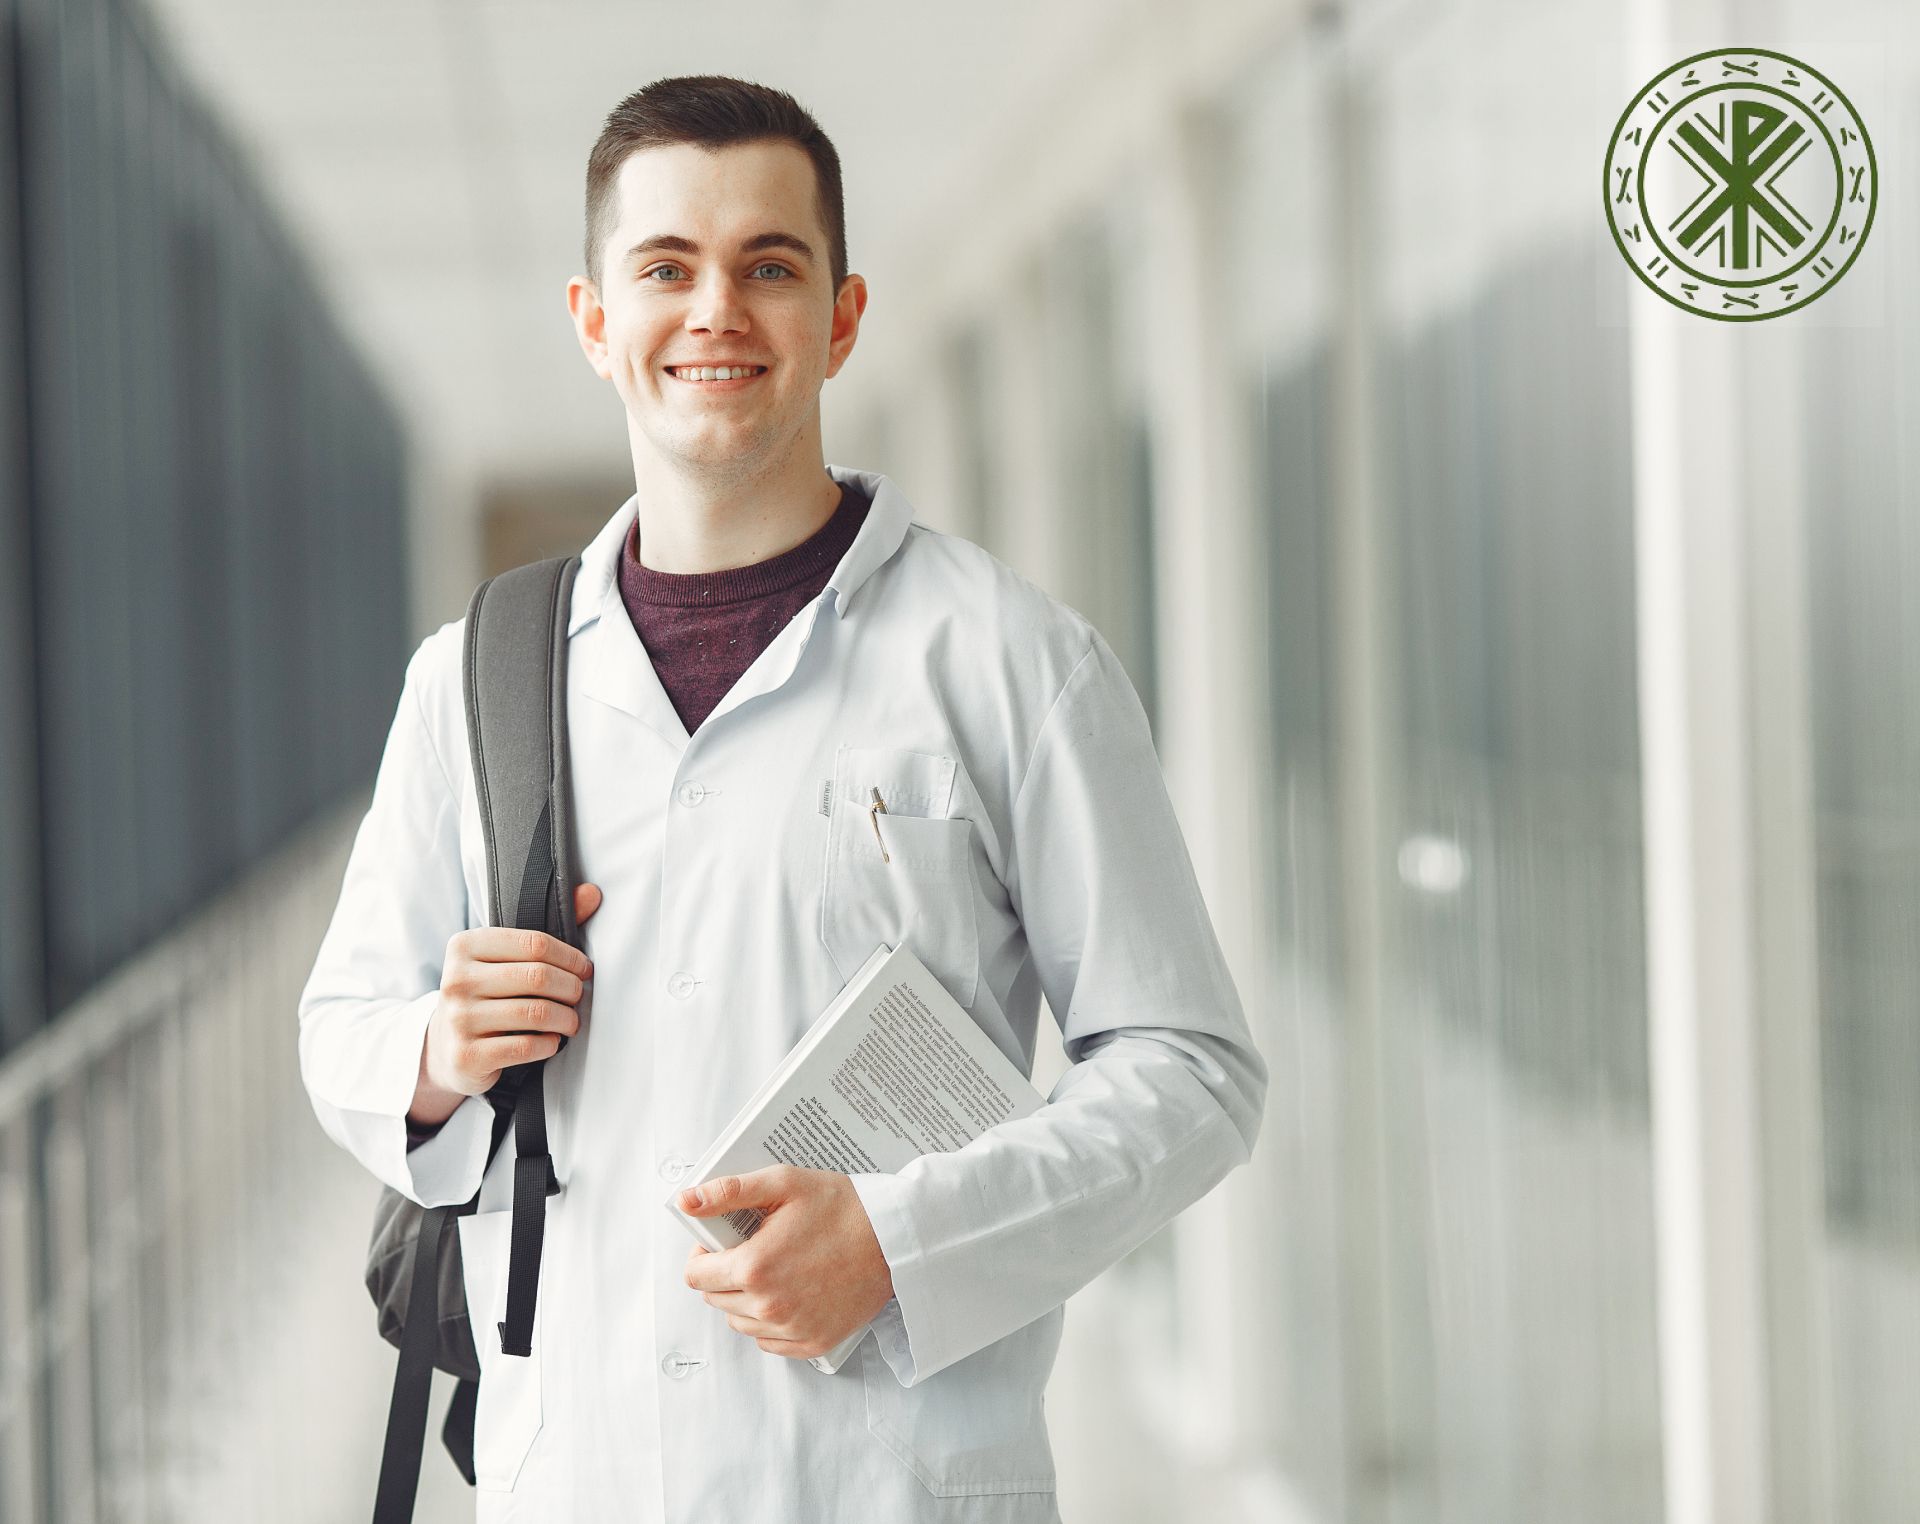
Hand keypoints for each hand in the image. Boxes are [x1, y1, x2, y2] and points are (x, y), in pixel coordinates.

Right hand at [409, 883, 602, 1125]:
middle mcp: (456, 980)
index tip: (584, 969)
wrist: (444, 1047)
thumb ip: (546, 930)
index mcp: (465, 946)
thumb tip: (592, 893)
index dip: (571, 957)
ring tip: (571, 1021)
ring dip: (566, 1018)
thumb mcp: (505, 958)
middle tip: (578, 996)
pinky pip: (526, 1045)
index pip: (536, 943)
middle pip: (538, 977)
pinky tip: (551, 1041)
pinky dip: (549, 1043)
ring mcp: (459, 1019)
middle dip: (571, 988)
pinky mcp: (467, 1054)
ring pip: (537, 1012)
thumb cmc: (486, 994)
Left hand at [680, 1165, 894, 1359]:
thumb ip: (730, 1191)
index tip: (721, 1243)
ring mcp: (791, 1329)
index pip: (695, 1276)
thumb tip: (688, 1201)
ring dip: (745, 1299)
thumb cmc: (844, 1207)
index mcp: (754, 1267)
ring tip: (775, 1270)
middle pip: (715, 1299)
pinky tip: (790, 1293)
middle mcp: (768, 1306)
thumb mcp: (785, 1183)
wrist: (894, 1238)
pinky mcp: (812, 1343)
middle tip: (754, 1249)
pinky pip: (768, 1342)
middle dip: (725, 1274)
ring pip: (739, 1322)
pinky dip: (770, 1322)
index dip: (703, 1255)